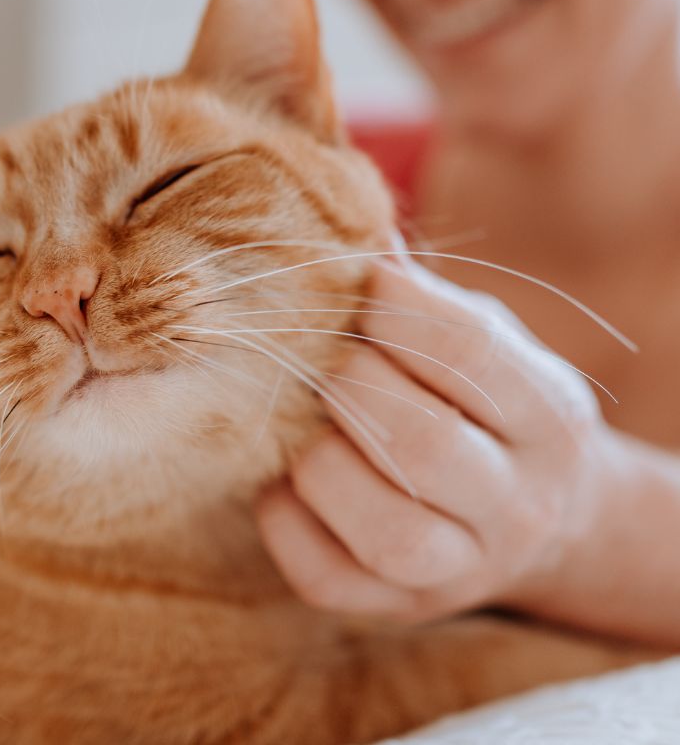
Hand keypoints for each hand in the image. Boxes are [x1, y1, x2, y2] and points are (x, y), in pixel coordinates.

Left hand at [256, 253, 612, 623]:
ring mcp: (462, 569)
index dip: (395, 308)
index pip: (468, 353)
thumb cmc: (489, 402)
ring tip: (301, 415)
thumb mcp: (483, 339)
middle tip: (319, 352)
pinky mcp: (400, 607)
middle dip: (347, 381)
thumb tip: (347, 226)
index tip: (357, 279)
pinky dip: (286, 516)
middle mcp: (518, 504)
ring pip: (383, 527)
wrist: (539, 516)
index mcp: (548, 418)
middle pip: (421, 444)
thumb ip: (420, 296)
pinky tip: (282, 473)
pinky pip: (326, 575)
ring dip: (318, 457)